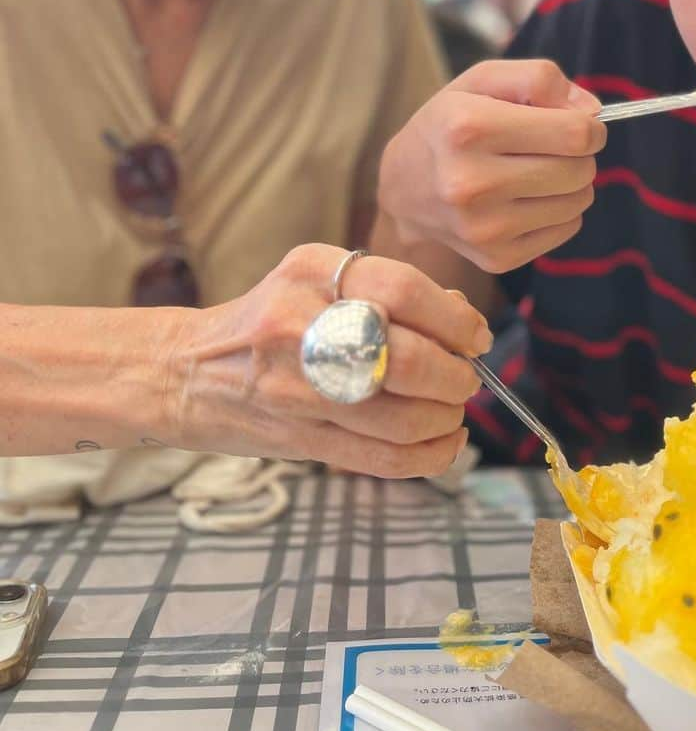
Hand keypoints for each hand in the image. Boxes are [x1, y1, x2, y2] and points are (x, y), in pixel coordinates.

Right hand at [159, 245, 491, 478]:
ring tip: (451, 412)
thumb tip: (461, 315)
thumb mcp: (315, 281)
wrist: (184, 372)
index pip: (403, 290)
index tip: (475, 338)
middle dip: (453, 376)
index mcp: (310, 271)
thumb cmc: (267, 321)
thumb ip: (387, 292)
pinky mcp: (297, 439)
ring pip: (399, 417)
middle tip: (465, 381)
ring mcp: (295, 387)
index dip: (454, 320)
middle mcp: (299, 324)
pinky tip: (443, 444)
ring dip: (443, 420)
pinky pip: (380, 458)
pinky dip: (426, 457)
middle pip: (405, 357)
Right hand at [377, 59, 606, 271]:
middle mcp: (471, 182)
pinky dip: (559, 211)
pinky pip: (567, 229)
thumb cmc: (450, 124)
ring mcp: (483, 227)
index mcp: (468, 128)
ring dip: (572, 183)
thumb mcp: (482, 80)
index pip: (574, 133)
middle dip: (580, 154)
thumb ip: (539, 78)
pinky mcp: (496, 257)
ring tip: (538, 170)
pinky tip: (528, 198)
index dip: (589, 126)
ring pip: (579, 202)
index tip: (578, 124)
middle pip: (580, 170)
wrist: (404, 187)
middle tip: (554, 147)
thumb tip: (591, 112)